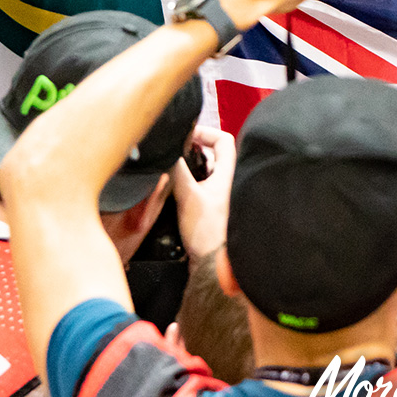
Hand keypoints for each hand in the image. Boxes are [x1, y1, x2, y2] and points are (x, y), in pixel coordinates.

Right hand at [172, 127, 233, 261]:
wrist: (212, 264)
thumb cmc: (207, 231)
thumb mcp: (189, 196)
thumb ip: (178, 171)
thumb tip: (168, 150)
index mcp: (228, 173)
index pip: (223, 139)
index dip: (205, 132)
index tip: (184, 136)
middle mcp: (226, 181)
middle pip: (211, 153)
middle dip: (191, 149)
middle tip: (171, 150)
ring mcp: (217, 194)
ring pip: (201, 170)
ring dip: (185, 167)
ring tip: (167, 167)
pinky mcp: (207, 207)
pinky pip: (196, 185)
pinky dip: (183, 182)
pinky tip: (169, 188)